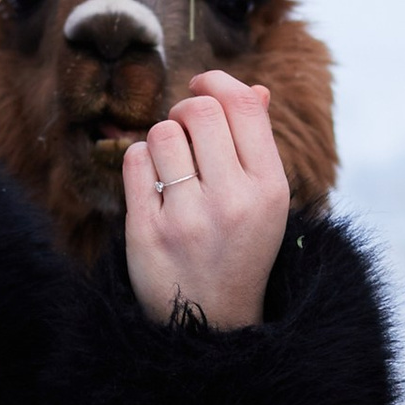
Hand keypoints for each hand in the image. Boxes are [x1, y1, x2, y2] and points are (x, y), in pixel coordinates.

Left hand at [122, 73, 288, 332]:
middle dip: (186, 110)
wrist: (214, 322)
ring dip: (163, 139)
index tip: (203, 86)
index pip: (242, 106)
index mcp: (270, 189)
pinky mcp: (147, 232)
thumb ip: (258, 143)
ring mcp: (188, 218)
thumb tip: (252, 88)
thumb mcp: (265, 201)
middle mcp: (233, 201)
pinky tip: (153, 183)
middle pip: (199, 111)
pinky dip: (140, 163)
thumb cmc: (240, 248)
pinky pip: (134, 162)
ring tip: (172, 165)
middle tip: (187, 133)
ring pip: (162, 133)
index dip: (217, 82)